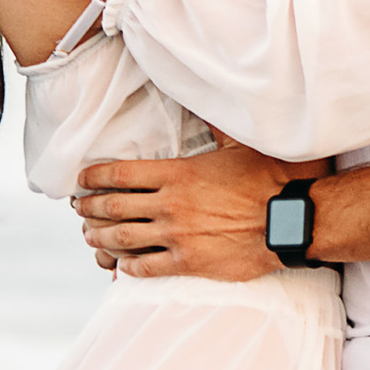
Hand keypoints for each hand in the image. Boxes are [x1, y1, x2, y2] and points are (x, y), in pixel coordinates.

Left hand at [75, 138, 288, 279]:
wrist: (289, 222)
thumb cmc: (270, 181)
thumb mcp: (240, 145)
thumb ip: (216, 127)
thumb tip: (208, 101)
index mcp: (178, 174)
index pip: (120, 174)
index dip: (93, 177)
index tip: (81, 180)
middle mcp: (170, 205)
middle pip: (113, 207)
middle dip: (89, 208)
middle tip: (80, 210)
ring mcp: (177, 236)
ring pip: (122, 240)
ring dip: (100, 239)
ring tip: (91, 238)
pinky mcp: (189, 263)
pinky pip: (146, 268)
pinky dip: (128, 267)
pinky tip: (123, 266)